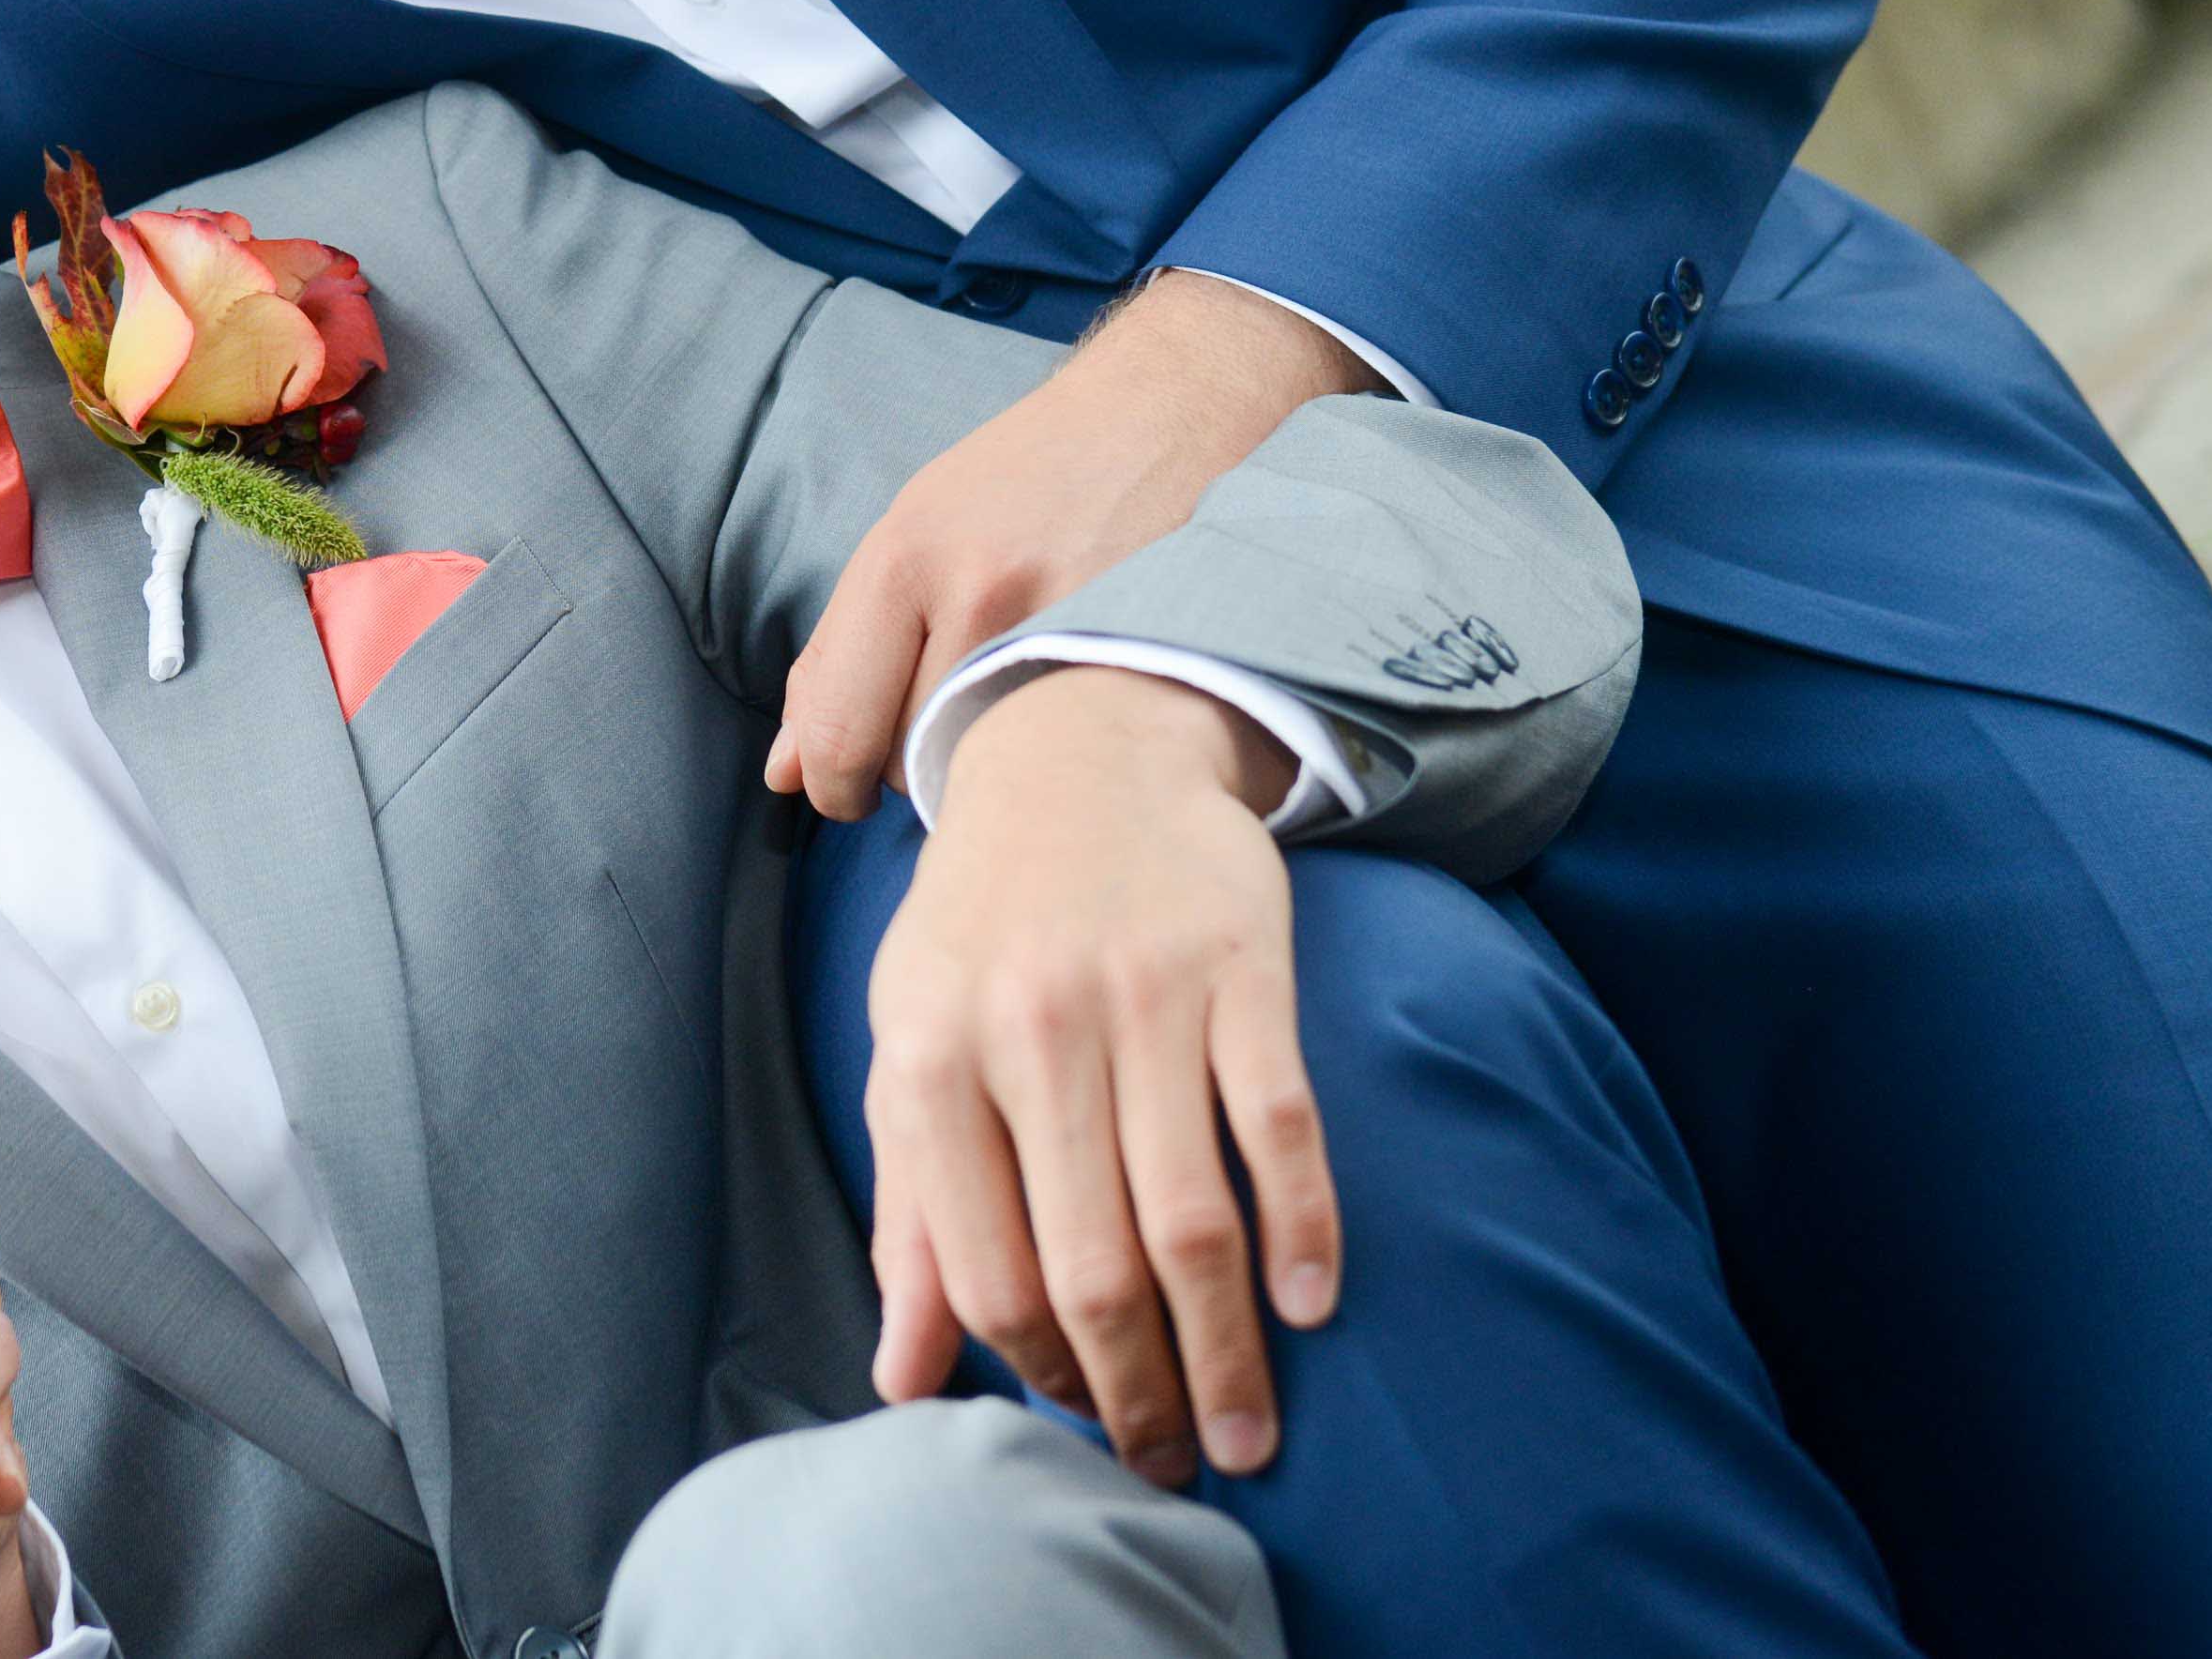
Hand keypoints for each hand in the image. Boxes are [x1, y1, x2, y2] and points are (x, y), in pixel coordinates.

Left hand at [771, 271, 1371, 817]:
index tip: (844, 793)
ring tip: (1016, 699)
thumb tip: (782, 772)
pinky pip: (1069, 750)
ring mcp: (1066, 622)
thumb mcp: (916, 535)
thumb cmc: (1031, 477)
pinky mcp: (1142, 647)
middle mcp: (979, 591)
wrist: (1172, 407)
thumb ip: (840, 654)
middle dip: (908, 771)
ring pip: (985, 766)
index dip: (830, 784)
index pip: (836, 726)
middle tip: (944, 730)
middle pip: (908, 760)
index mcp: (906, 557)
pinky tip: (1071, 709)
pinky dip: (1058, 749)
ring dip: (985, 761)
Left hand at [857, 666, 1340, 1486]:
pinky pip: (1279, 1122)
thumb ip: (910, 1215)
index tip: (1083, 1418)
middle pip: (1091, 1264)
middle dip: (1138, 1391)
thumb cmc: (981, 928)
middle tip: (1177, 1464)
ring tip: (1248, 1431)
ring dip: (1224, 1348)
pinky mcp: (1239, 965)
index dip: (1039, 1369)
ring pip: (1189, 1217)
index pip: (986, 1268)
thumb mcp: (910, 1048)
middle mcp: (1029, 1030)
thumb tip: (901, 1379)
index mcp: (931, 1059)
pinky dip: (1302, 1227)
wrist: (1075, 747)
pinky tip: (1309, 1305)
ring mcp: (1139, 997)